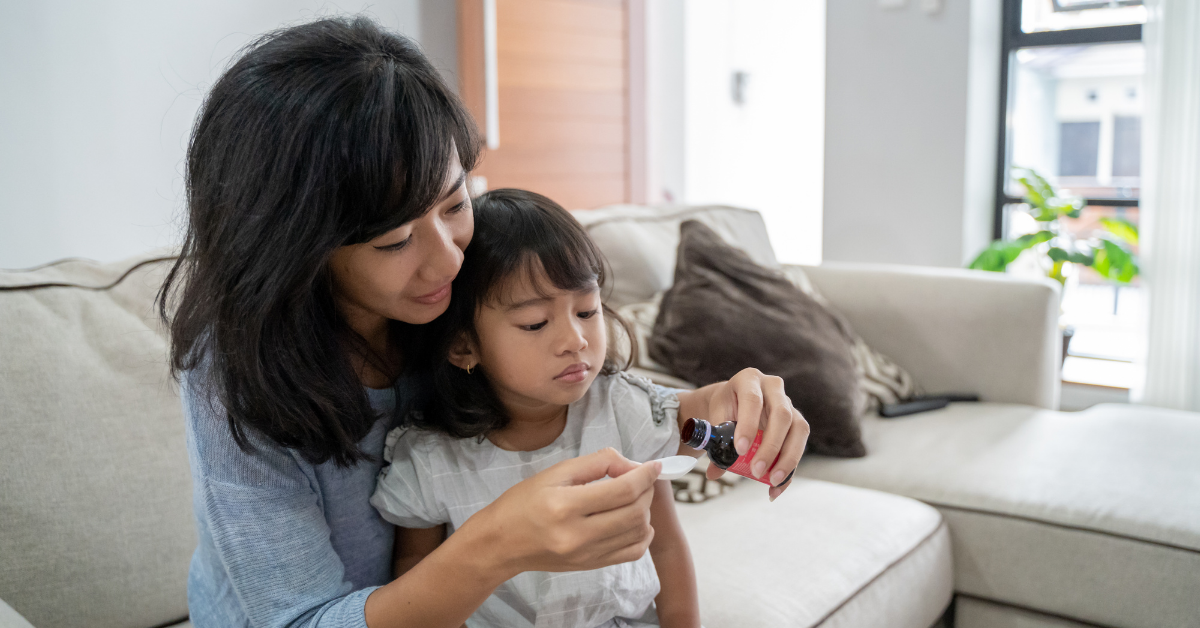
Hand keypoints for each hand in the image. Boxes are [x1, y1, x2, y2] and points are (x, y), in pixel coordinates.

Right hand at [460, 447, 661, 578]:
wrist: (501, 543)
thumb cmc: (523, 503)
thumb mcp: (555, 472)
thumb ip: (596, 463)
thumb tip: (630, 464)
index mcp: (565, 505)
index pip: (623, 490)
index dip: (645, 475)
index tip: (653, 465)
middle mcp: (578, 535)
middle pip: (635, 512)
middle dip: (647, 490)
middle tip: (641, 478)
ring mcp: (587, 555)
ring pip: (638, 532)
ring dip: (645, 510)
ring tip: (634, 496)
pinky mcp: (591, 566)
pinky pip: (633, 553)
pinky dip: (643, 535)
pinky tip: (634, 521)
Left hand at [680, 368, 809, 500]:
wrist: (734, 402)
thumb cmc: (725, 408)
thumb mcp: (715, 418)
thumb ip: (715, 442)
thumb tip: (715, 472)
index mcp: (749, 379)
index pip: (752, 400)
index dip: (748, 425)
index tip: (740, 450)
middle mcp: (773, 388)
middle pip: (781, 415)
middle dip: (770, 447)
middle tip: (756, 471)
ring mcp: (789, 403)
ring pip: (798, 429)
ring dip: (787, 459)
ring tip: (772, 481)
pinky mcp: (797, 422)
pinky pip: (800, 445)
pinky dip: (790, 468)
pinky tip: (777, 486)